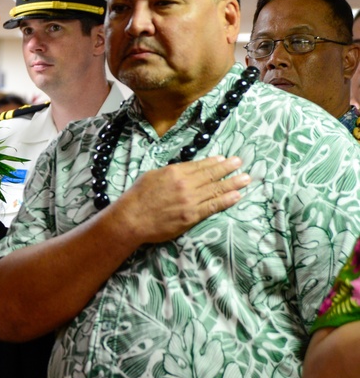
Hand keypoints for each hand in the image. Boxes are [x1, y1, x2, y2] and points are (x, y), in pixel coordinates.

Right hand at [112, 155, 249, 244]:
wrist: (131, 219)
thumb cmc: (137, 197)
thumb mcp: (152, 176)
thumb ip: (170, 172)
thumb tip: (183, 170)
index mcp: (175, 172)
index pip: (199, 165)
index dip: (213, 162)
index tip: (224, 158)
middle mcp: (185, 184)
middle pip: (211, 175)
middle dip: (228, 168)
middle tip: (240, 163)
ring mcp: (190, 200)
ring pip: (216, 189)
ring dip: (232, 183)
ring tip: (246, 178)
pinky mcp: (191, 216)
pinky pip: (213, 206)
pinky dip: (226, 200)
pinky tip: (237, 196)